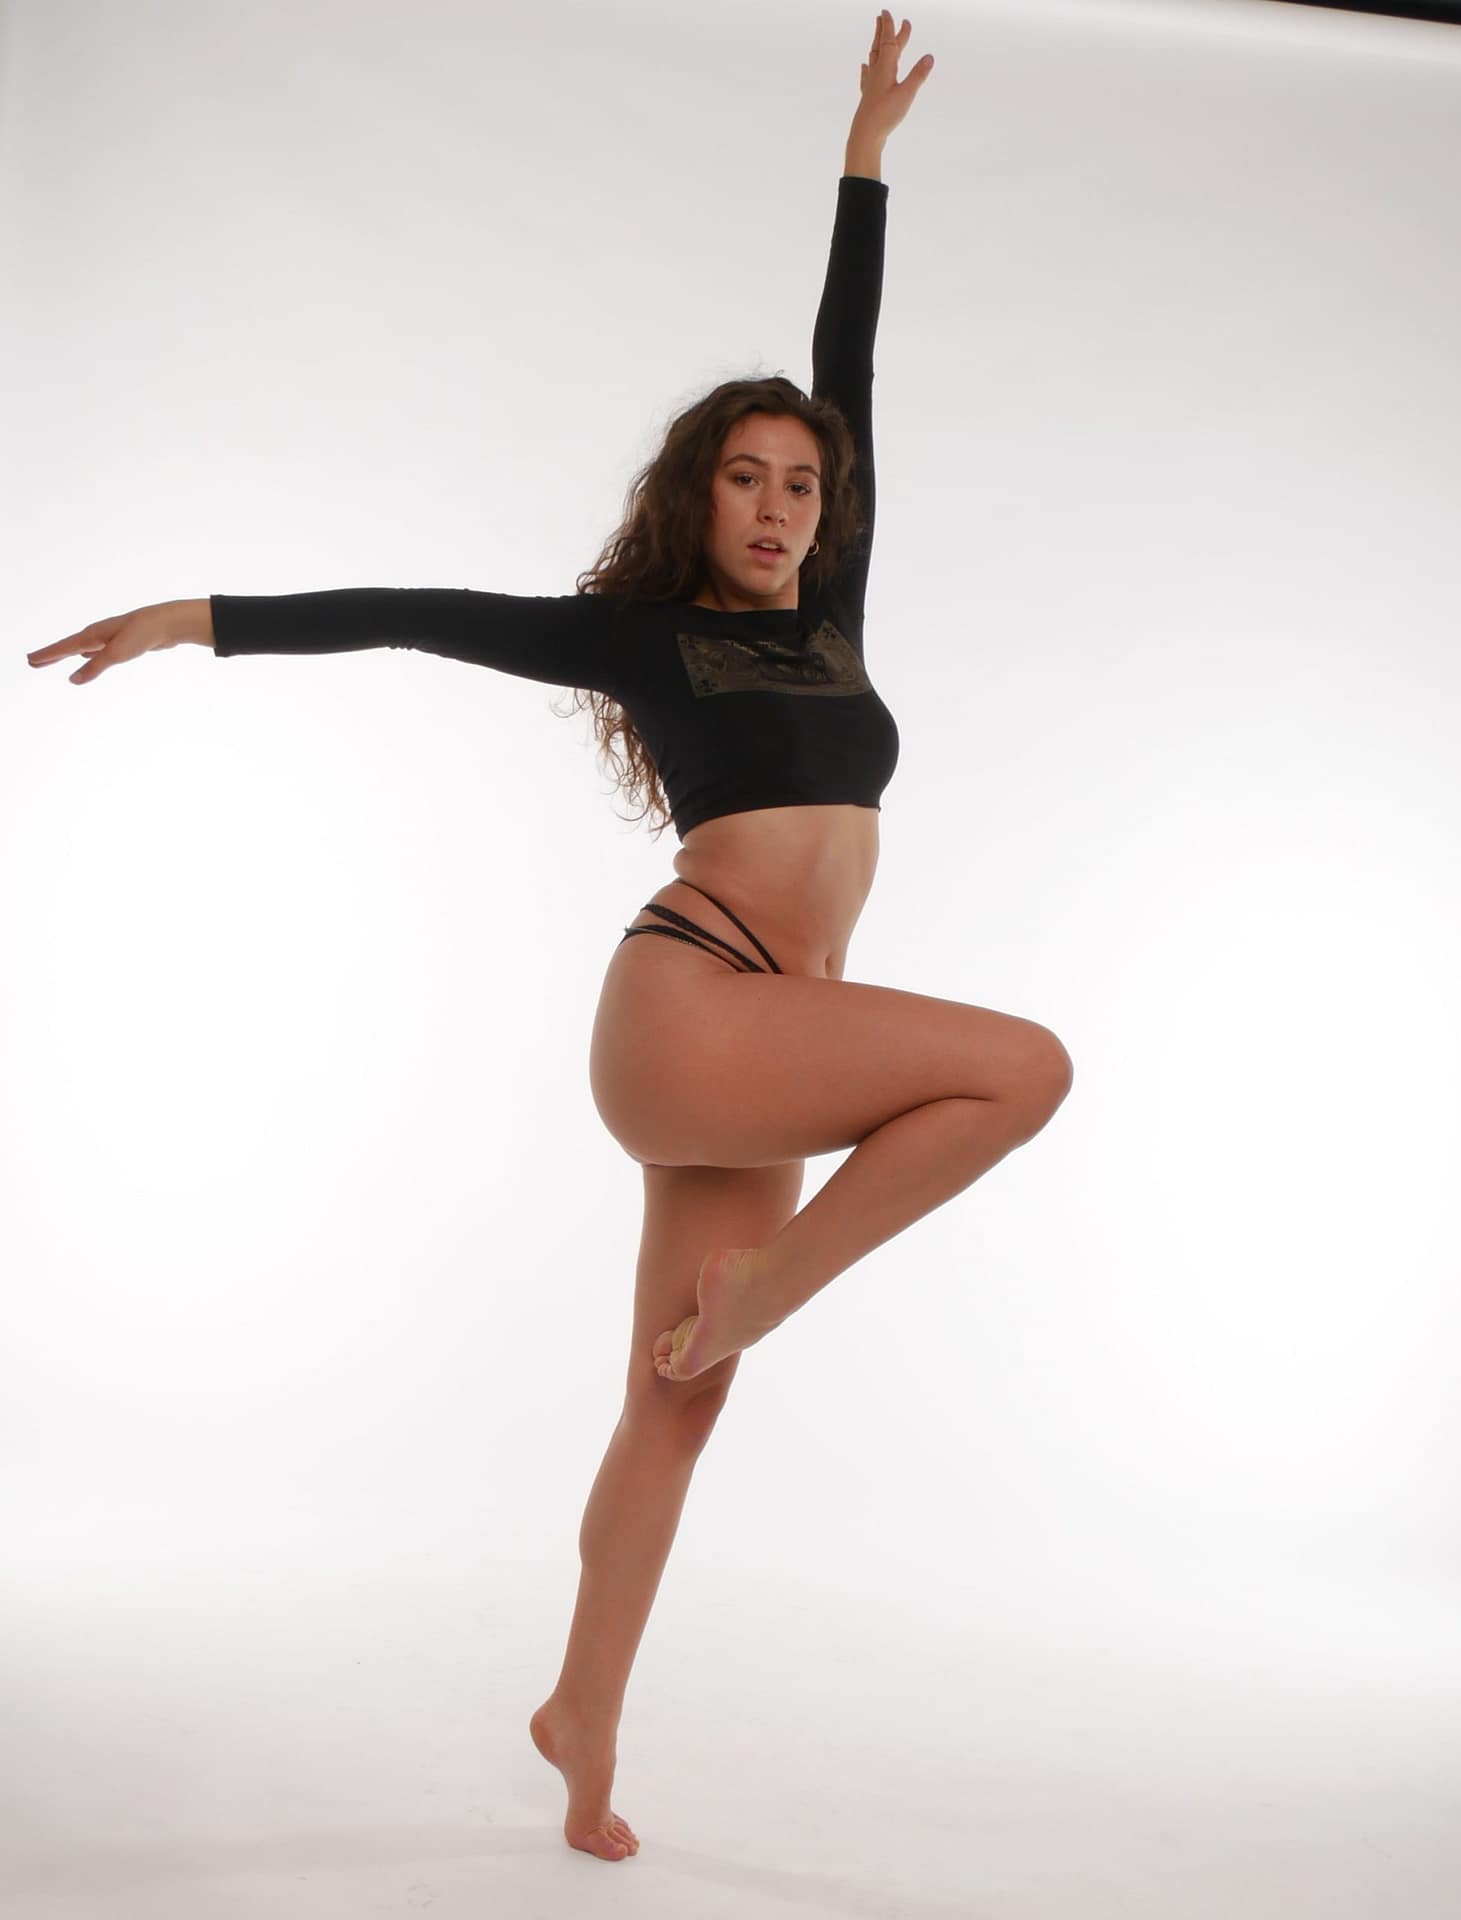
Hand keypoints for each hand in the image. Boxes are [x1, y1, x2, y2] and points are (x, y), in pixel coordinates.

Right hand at [26, 597, 211, 684]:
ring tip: (56, 658)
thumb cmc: (141, 635)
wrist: (167, 623)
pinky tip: (88, 655)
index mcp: (93, 635)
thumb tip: (73, 680)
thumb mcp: (116, 654)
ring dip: (67, 653)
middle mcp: (98, 634)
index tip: (30, 660)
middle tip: (33, 661)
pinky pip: (96, 650)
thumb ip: (94, 667)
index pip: (63, 647)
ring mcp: (109, 637)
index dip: (47, 655)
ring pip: (82, 647)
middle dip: (52, 655)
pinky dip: (87, 654)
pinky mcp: (122, 642)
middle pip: (68, 646)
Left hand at [851, 10, 933, 148]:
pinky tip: (865, 67)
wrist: (865, 135)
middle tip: (883, 16)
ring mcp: (870, 84)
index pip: (889, 42)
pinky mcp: (868, 96)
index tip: (888, 12)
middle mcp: (876, 72)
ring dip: (876, 44)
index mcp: (886, 68)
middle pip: (880, 46)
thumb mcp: (906, 94)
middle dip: (883, 31)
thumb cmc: (885, 115)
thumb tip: (929, 57)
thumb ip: (918, 75)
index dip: (891, 27)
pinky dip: (867, 68)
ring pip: (873, 58)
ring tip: (877, 35)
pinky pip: (867, 76)